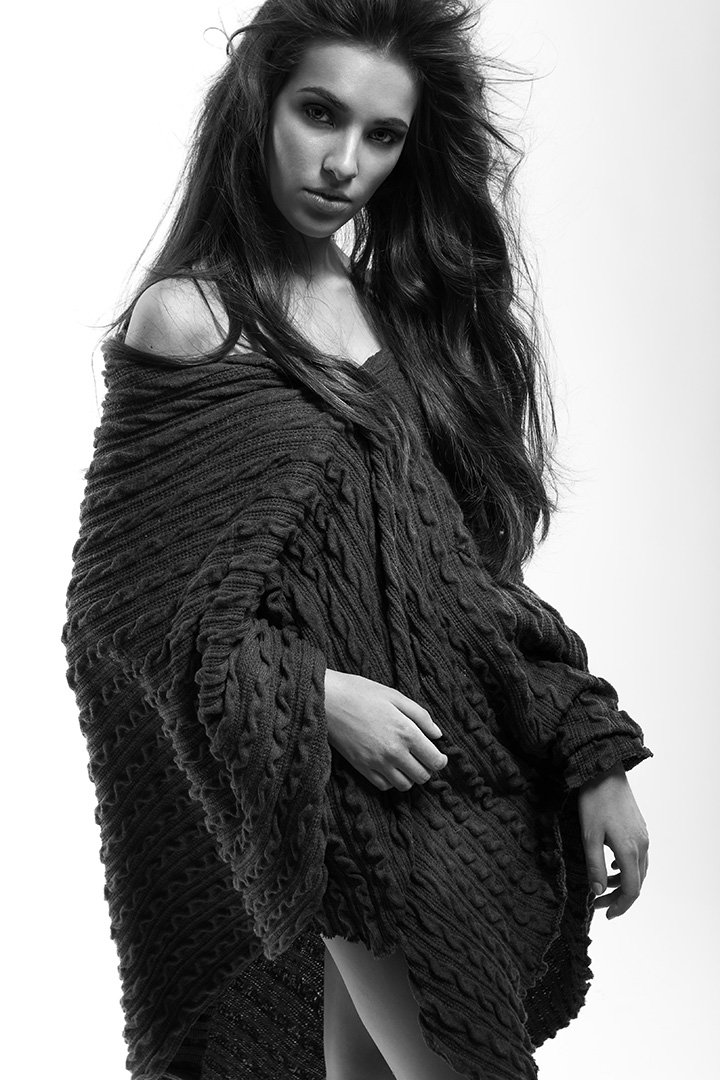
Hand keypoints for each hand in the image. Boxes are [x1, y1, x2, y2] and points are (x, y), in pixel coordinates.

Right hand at [324, 669, 447, 791]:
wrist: (327, 700)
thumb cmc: (361, 693)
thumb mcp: (395, 696)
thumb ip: (421, 716)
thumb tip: (437, 734)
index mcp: (406, 732)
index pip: (435, 760)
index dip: (441, 760)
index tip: (438, 755)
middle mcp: (394, 752)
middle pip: (422, 776)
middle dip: (427, 769)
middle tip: (421, 758)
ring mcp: (377, 763)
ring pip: (404, 785)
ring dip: (409, 776)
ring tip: (405, 762)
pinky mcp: (361, 768)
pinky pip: (384, 786)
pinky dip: (391, 780)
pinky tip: (389, 766)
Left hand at [577, 760, 649, 919]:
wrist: (605, 772)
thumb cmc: (595, 802)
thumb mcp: (588, 836)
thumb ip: (594, 866)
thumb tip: (597, 892)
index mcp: (630, 850)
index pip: (631, 889)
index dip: (620, 906)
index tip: (606, 915)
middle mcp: (642, 845)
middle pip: (637, 882)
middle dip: (619, 897)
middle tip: (600, 904)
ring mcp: (643, 836)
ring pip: (638, 869)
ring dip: (622, 882)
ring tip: (602, 885)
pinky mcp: (639, 828)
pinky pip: (638, 856)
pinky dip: (626, 867)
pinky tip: (611, 864)